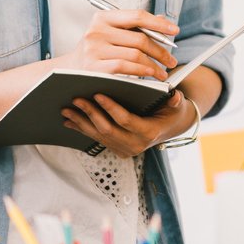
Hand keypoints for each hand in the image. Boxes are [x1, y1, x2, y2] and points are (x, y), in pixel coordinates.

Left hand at [62, 89, 195, 157]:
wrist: (170, 127)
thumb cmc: (171, 112)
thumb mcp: (176, 106)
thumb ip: (175, 101)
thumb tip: (174, 96)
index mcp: (148, 133)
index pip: (126, 120)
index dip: (111, 107)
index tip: (97, 94)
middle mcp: (135, 145)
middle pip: (107, 130)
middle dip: (90, 114)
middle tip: (76, 99)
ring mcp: (124, 149)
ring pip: (98, 136)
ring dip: (80, 122)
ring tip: (66, 109)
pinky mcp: (116, 149)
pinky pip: (96, 139)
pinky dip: (82, 129)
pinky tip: (70, 120)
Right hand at [67, 8, 177, 81]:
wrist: (68, 71)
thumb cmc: (96, 51)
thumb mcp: (111, 33)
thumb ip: (134, 27)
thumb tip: (163, 21)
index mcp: (103, 17)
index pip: (138, 16)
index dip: (159, 23)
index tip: (175, 31)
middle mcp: (97, 31)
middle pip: (140, 38)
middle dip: (161, 50)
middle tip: (171, 59)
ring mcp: (94, 49)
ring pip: (136, 55)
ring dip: (155, 65)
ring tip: (163, 72)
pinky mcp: (94, 67)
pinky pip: (126, 67)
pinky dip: (142, 71)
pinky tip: (150, 74)